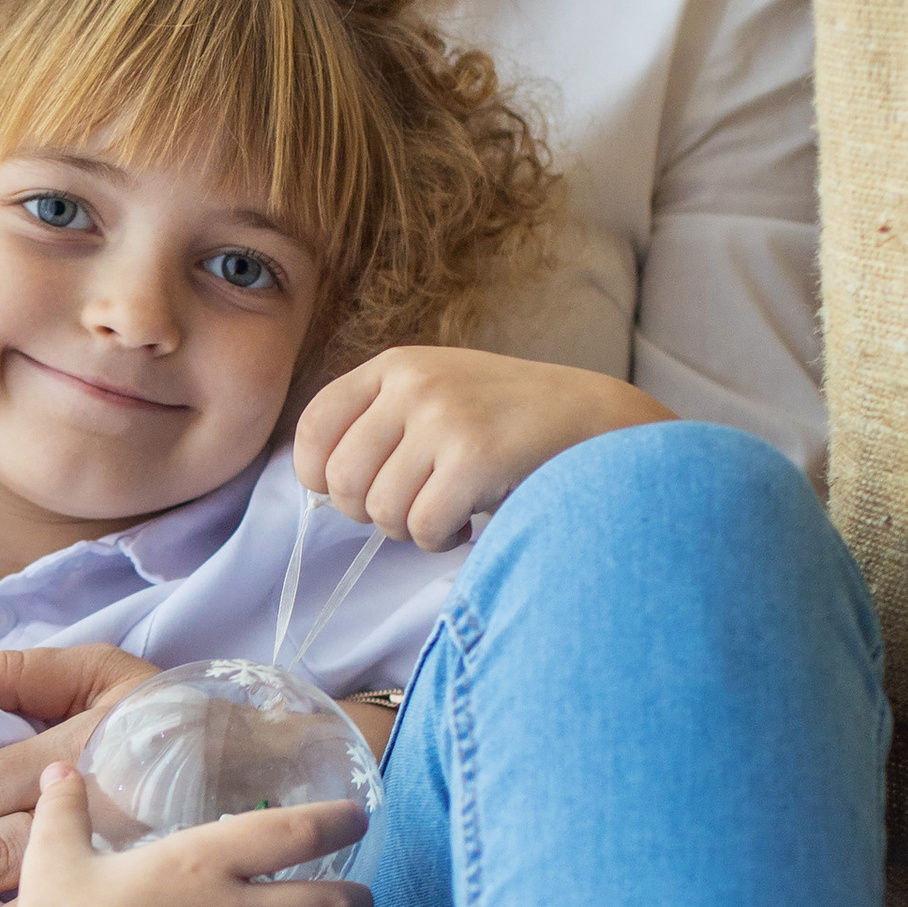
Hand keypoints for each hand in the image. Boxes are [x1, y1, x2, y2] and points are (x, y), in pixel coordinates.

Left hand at [294, 346, 667, 548]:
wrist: (593, 421)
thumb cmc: (506, 422)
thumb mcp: (436, 394)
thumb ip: (377, 423)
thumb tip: (318, 483)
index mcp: (395, 366)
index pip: (313, 426)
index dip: (318, 475)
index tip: (348, 494)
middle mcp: (413, 384)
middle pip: (340, 480)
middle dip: (369, 512)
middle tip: (411, 508)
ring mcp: (444, 417)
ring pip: (380, 510)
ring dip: (409, 530)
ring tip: (445, 512)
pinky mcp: (475, 456)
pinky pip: (422, 526)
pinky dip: (440, 540)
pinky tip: (466, 523)